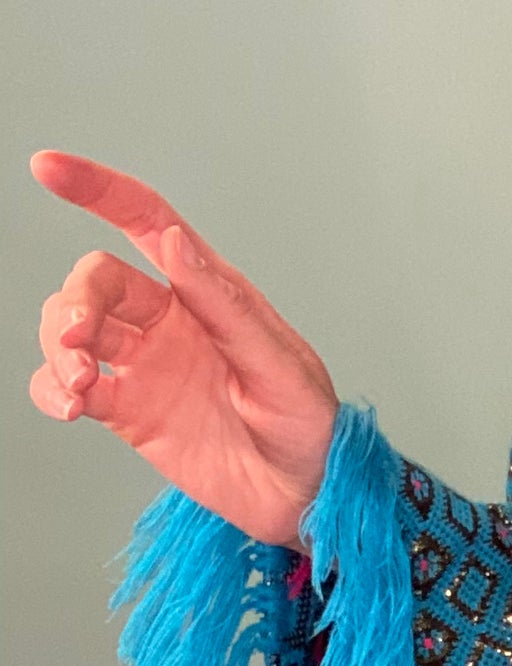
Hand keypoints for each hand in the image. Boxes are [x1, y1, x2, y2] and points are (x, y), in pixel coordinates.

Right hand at [29, 150, 338, 548]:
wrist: (306, 496)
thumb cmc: (308, 424)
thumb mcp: (279, 364)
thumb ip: (224, 306)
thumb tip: (173, 242)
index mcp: (209, 292)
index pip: (146, 222)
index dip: (98, 191)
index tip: (48, 168)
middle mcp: (169, 320)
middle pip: (96, 281)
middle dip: (76, 301)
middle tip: (82, 341)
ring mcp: (145, 365)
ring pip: (73, 330)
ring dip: (59, 346)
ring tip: (79, 383)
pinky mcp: (128, 411)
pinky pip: (70, 388)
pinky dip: (52, 389)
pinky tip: (67, 406)